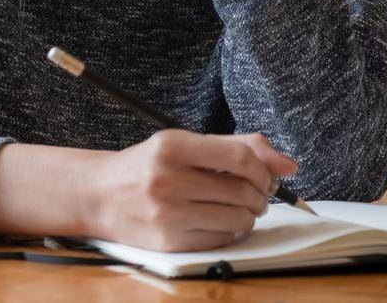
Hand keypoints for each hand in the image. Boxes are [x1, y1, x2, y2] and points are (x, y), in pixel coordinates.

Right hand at [83, 130, 299, 251]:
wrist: (98, 195)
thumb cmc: (147, 167)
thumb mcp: (182, 144)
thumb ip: (236, 146)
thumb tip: (288, 164)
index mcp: (171, 146)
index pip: (239, 157)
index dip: (263, 169)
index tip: (265, 175)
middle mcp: (167, 178)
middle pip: (243, 191)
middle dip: (260, 195)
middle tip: (255, 194)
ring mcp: (167, 213)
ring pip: (238, 219)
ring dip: (248, 215)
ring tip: (236, 208)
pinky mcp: (169, 242)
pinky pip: (222, 240)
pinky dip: (230, 232)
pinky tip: (218, 221)